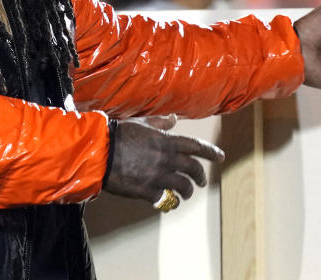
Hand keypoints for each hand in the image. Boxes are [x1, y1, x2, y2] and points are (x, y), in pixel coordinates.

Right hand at [103, 119, 224, 206]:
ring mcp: (158, 176)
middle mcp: (166, 159)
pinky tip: (167, 201)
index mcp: (166, 141)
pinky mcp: (148, 190)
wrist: (100, 152)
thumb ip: (159, 123)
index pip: (196, 147)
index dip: (211, 152)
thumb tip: (173, 118)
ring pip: (183, 187)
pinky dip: (168, 201)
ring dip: (187, 192)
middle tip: (201, 181)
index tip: (220, 157)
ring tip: (185, 195)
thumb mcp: (141, 123)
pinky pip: (165, 199)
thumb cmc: (118, 134)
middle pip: (193, 170)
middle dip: (200, 177)